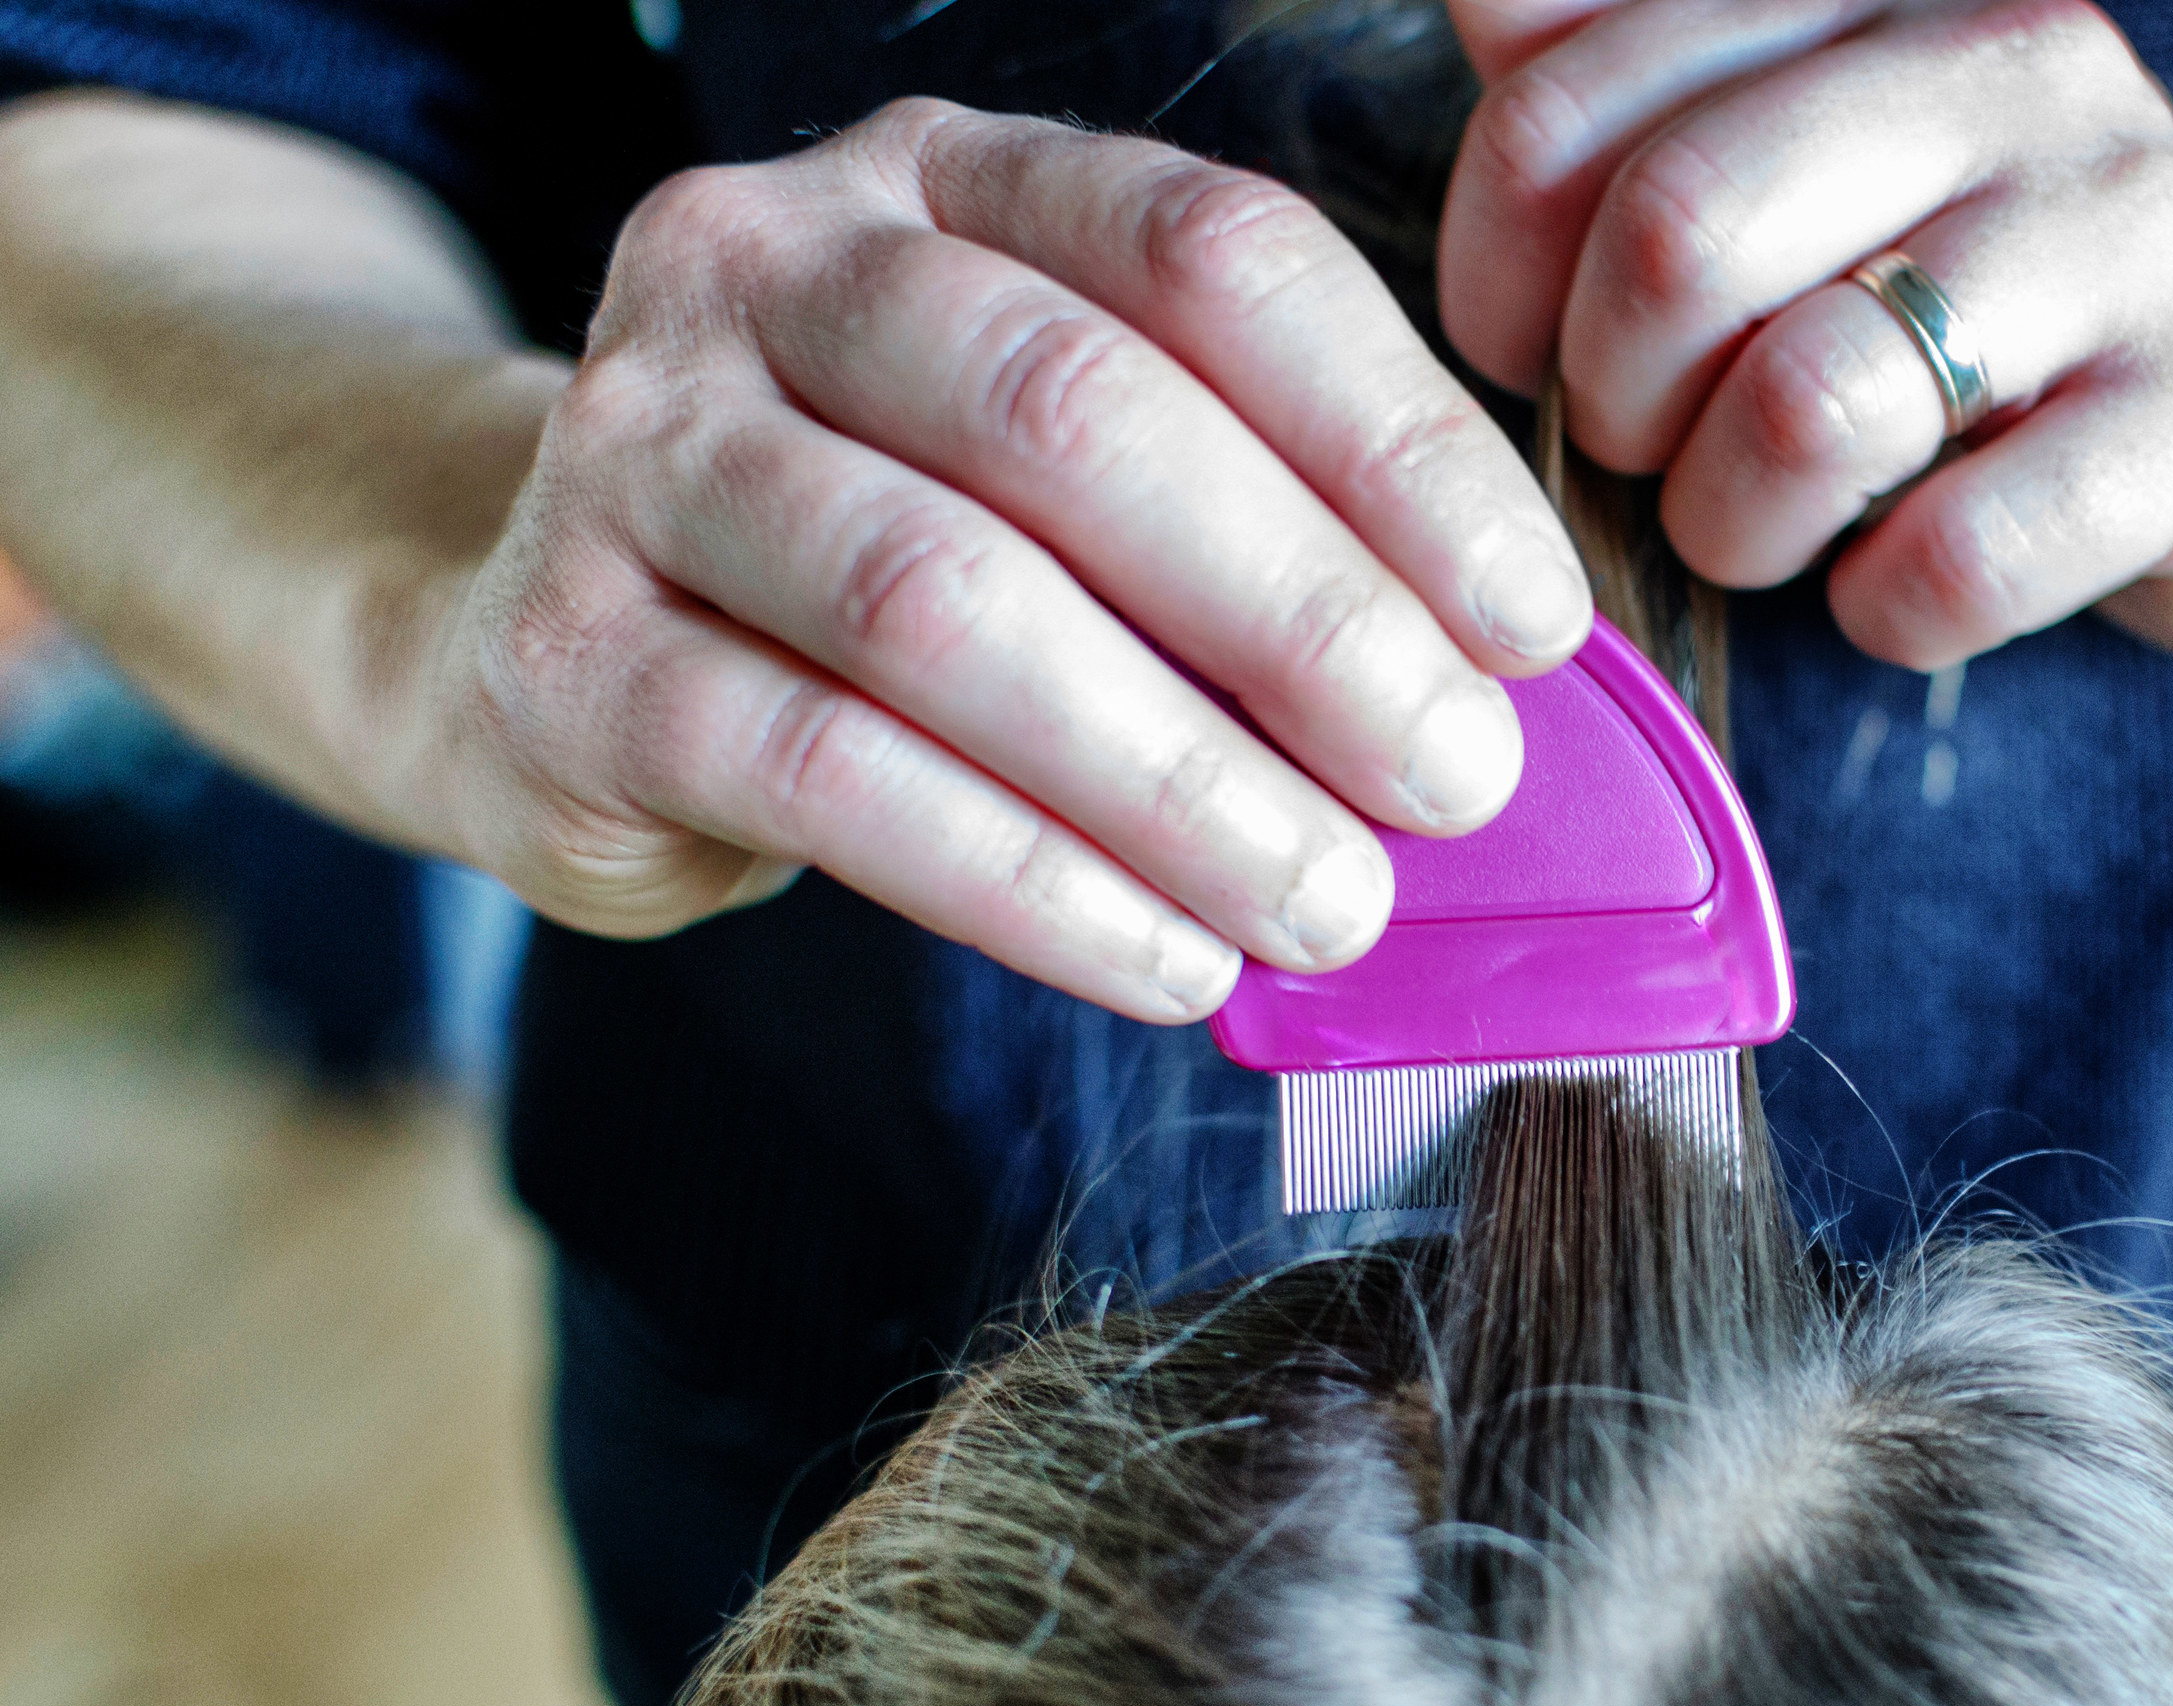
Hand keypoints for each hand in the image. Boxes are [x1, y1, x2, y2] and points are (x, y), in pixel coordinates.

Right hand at [421, 99, 1592, 1021]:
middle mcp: (774, 264)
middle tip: (1455, 782)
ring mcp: (642, 446)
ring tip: (1332, 903)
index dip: (1398, 445)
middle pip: (1079, 416)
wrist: (546, 637)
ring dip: (1179, 778)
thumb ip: (1240, 525)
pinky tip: (1168, 962)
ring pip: (947, 601)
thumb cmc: (877, 557)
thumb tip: (1485, 690)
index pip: (1212, 258)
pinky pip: (831, 777)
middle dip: (1304, 618)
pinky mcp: (571, 656)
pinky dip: (1030, 885)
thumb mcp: (1051, 479)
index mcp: (947, 182)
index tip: (1532, 623)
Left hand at [1438, 0, 2172, 675]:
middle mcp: (2009, 69)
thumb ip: (1645, 83)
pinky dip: (1886, 610)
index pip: (1565, 95)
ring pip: (1808, 402)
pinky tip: (1899, 590)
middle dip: (1611, 396)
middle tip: (1650, 454)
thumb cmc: (1995, 309)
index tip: (1528, 351)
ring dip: (1732, 521)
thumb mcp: (1823, 162)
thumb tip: (1480, 9)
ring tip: (1765, 532)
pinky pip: (1961, 556)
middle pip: (1675, 233)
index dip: (1492, 265)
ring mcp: (2127, 239)